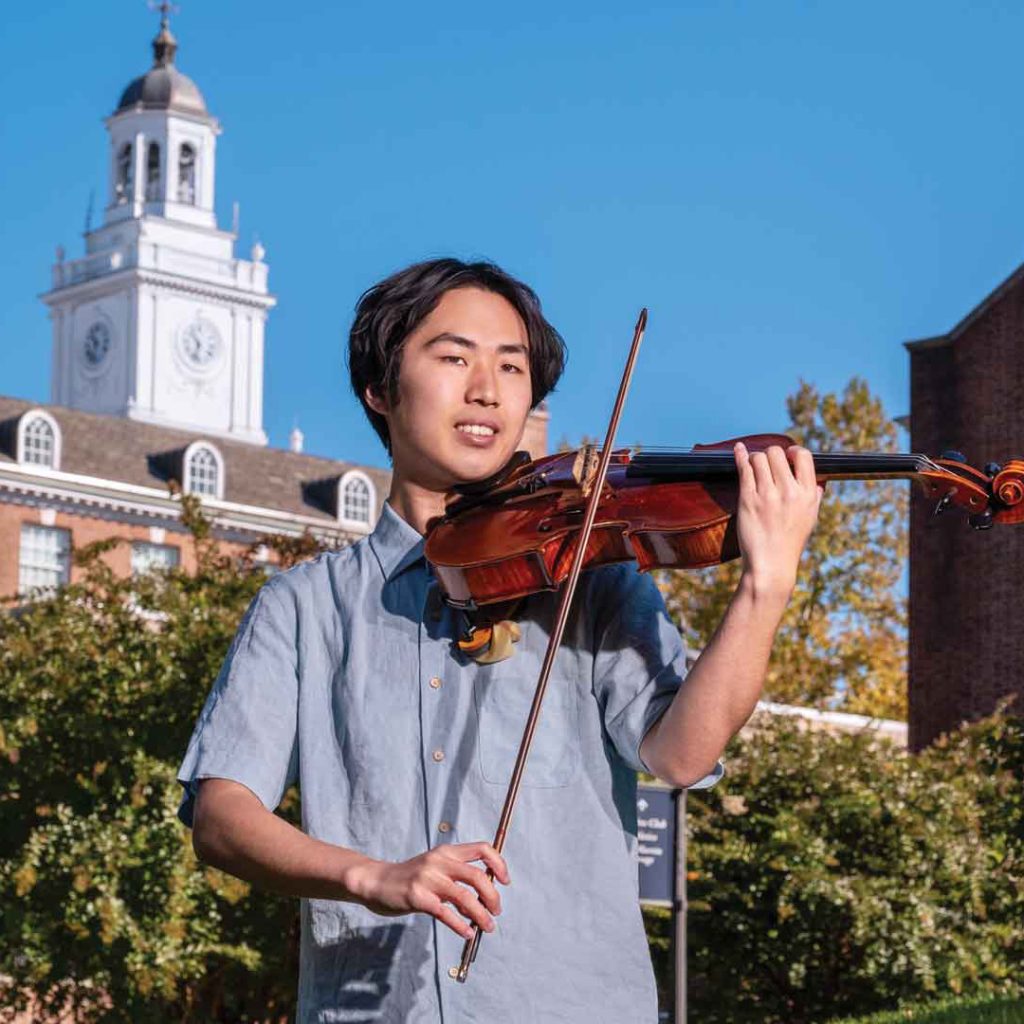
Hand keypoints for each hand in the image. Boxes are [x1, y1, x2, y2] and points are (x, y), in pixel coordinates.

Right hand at [345, 842, 509, 939]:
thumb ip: (457, 878)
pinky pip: (445, 913)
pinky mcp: (417, 896)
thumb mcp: (435, 869)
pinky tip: (467, 932)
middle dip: (492, 895)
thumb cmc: (410, 878)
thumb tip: (484, 899)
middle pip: (477, 875)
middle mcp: (439, 860)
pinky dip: (460, 925)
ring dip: (481, 914)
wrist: (377, 881)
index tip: (505, 881)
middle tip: (497, 910)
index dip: (498, 863)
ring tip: (488, 926)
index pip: (482, 848)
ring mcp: (428, 878)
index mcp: (446, 851)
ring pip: (465, 896)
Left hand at [733, 442, 822, 596]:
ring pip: (759, 458)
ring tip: (753, 464)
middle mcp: (789, 491)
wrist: (771, 564)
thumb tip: (818, 484)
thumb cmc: (790, 543)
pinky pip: (743, 469)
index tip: (786, 454)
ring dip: (754, 458)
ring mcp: (768, 495)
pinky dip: (740, 455)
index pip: (804, 455)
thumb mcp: (810, 520)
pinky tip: (738, 449)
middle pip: (777, 453)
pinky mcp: (748, 500)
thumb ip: (815, 498)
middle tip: (766, 463)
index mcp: (808, 494)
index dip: (793, 450)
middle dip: (770, 454)